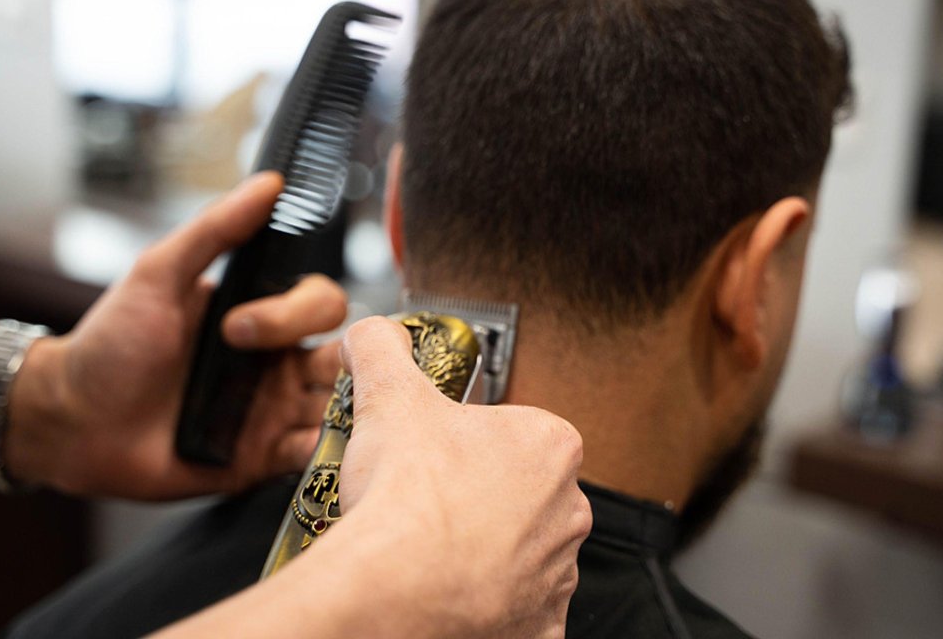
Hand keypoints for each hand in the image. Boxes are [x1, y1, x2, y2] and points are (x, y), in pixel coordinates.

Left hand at [6, 172, 346, 498]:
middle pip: (346, 356)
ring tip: (319, 413)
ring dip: (343, 408)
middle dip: (345, 362)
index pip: (321, 304)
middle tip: (293, 374)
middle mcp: (275, 364)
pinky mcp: (259, 459)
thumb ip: (215, 230)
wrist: (69, 421)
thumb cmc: (109, 344)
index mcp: (260, 317)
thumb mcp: (157, 274)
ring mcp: (271, 413)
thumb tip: (268, 182)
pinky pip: (308, 456)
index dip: (295, 313)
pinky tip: (307, 446)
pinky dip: (319, 450)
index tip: (235, 327)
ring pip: (337, 407)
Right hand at [334, 317, 591, 638]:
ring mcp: (558, 575)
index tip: (438, 456)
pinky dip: (490, 606)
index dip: (470, 443)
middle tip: (429, 502)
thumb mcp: (387, 395)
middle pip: (521, 495)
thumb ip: (381, 349)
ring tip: (431, 550)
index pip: (516, 434)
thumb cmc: (406, 495)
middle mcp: (570, 510)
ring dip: (486, 552)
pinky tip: (451, 594)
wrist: (395, 586)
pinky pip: (519, 612)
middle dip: (480, 498)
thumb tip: (372, 334)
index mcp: (550, 445)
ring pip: (522, 554)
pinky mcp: (541, 628)